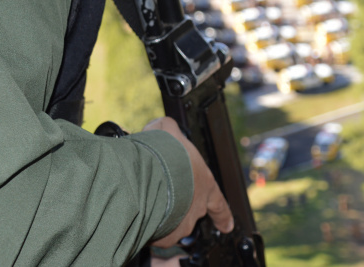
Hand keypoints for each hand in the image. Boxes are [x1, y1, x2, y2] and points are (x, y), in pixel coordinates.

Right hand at [142, 117, 233, 247]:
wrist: (151, 175)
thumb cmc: (166, 155)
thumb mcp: (169, 131)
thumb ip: (168, 129)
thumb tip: (161, 127)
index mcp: (205, 186)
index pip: (218, 203)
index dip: (223, 215)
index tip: (227, 226)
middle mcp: (196, 208)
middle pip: (190, 212)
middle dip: (177, 206)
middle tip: (161, 195)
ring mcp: (181, 225)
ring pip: (171, 226)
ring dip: (160, 216)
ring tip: (145, 203)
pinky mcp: (163, 236)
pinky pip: (154, 235)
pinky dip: (145, 226)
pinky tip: (136, 214)